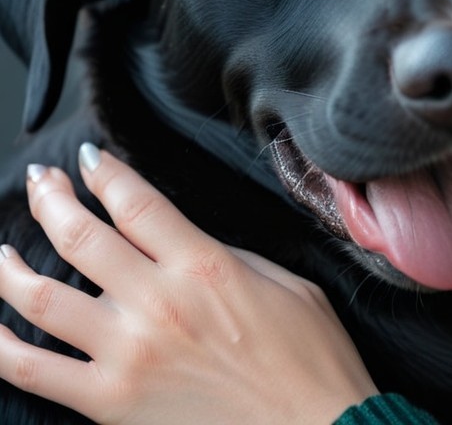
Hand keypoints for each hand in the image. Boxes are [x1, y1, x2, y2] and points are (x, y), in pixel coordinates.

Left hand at [0, 145, 377, 423]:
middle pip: (80, 236)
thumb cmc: (310, 356)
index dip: (104, 173)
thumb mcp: (285, 282)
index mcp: (204, 266)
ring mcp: (128, 354)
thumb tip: (180, 242)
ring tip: (2, 251)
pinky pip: (32, 371)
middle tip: (40, 183)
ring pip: (42, 297)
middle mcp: (158, 302)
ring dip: (9, 266)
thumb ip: (226, 257)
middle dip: (51, 199)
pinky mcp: (110, 402)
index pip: (136, 202)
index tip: (87, 160)